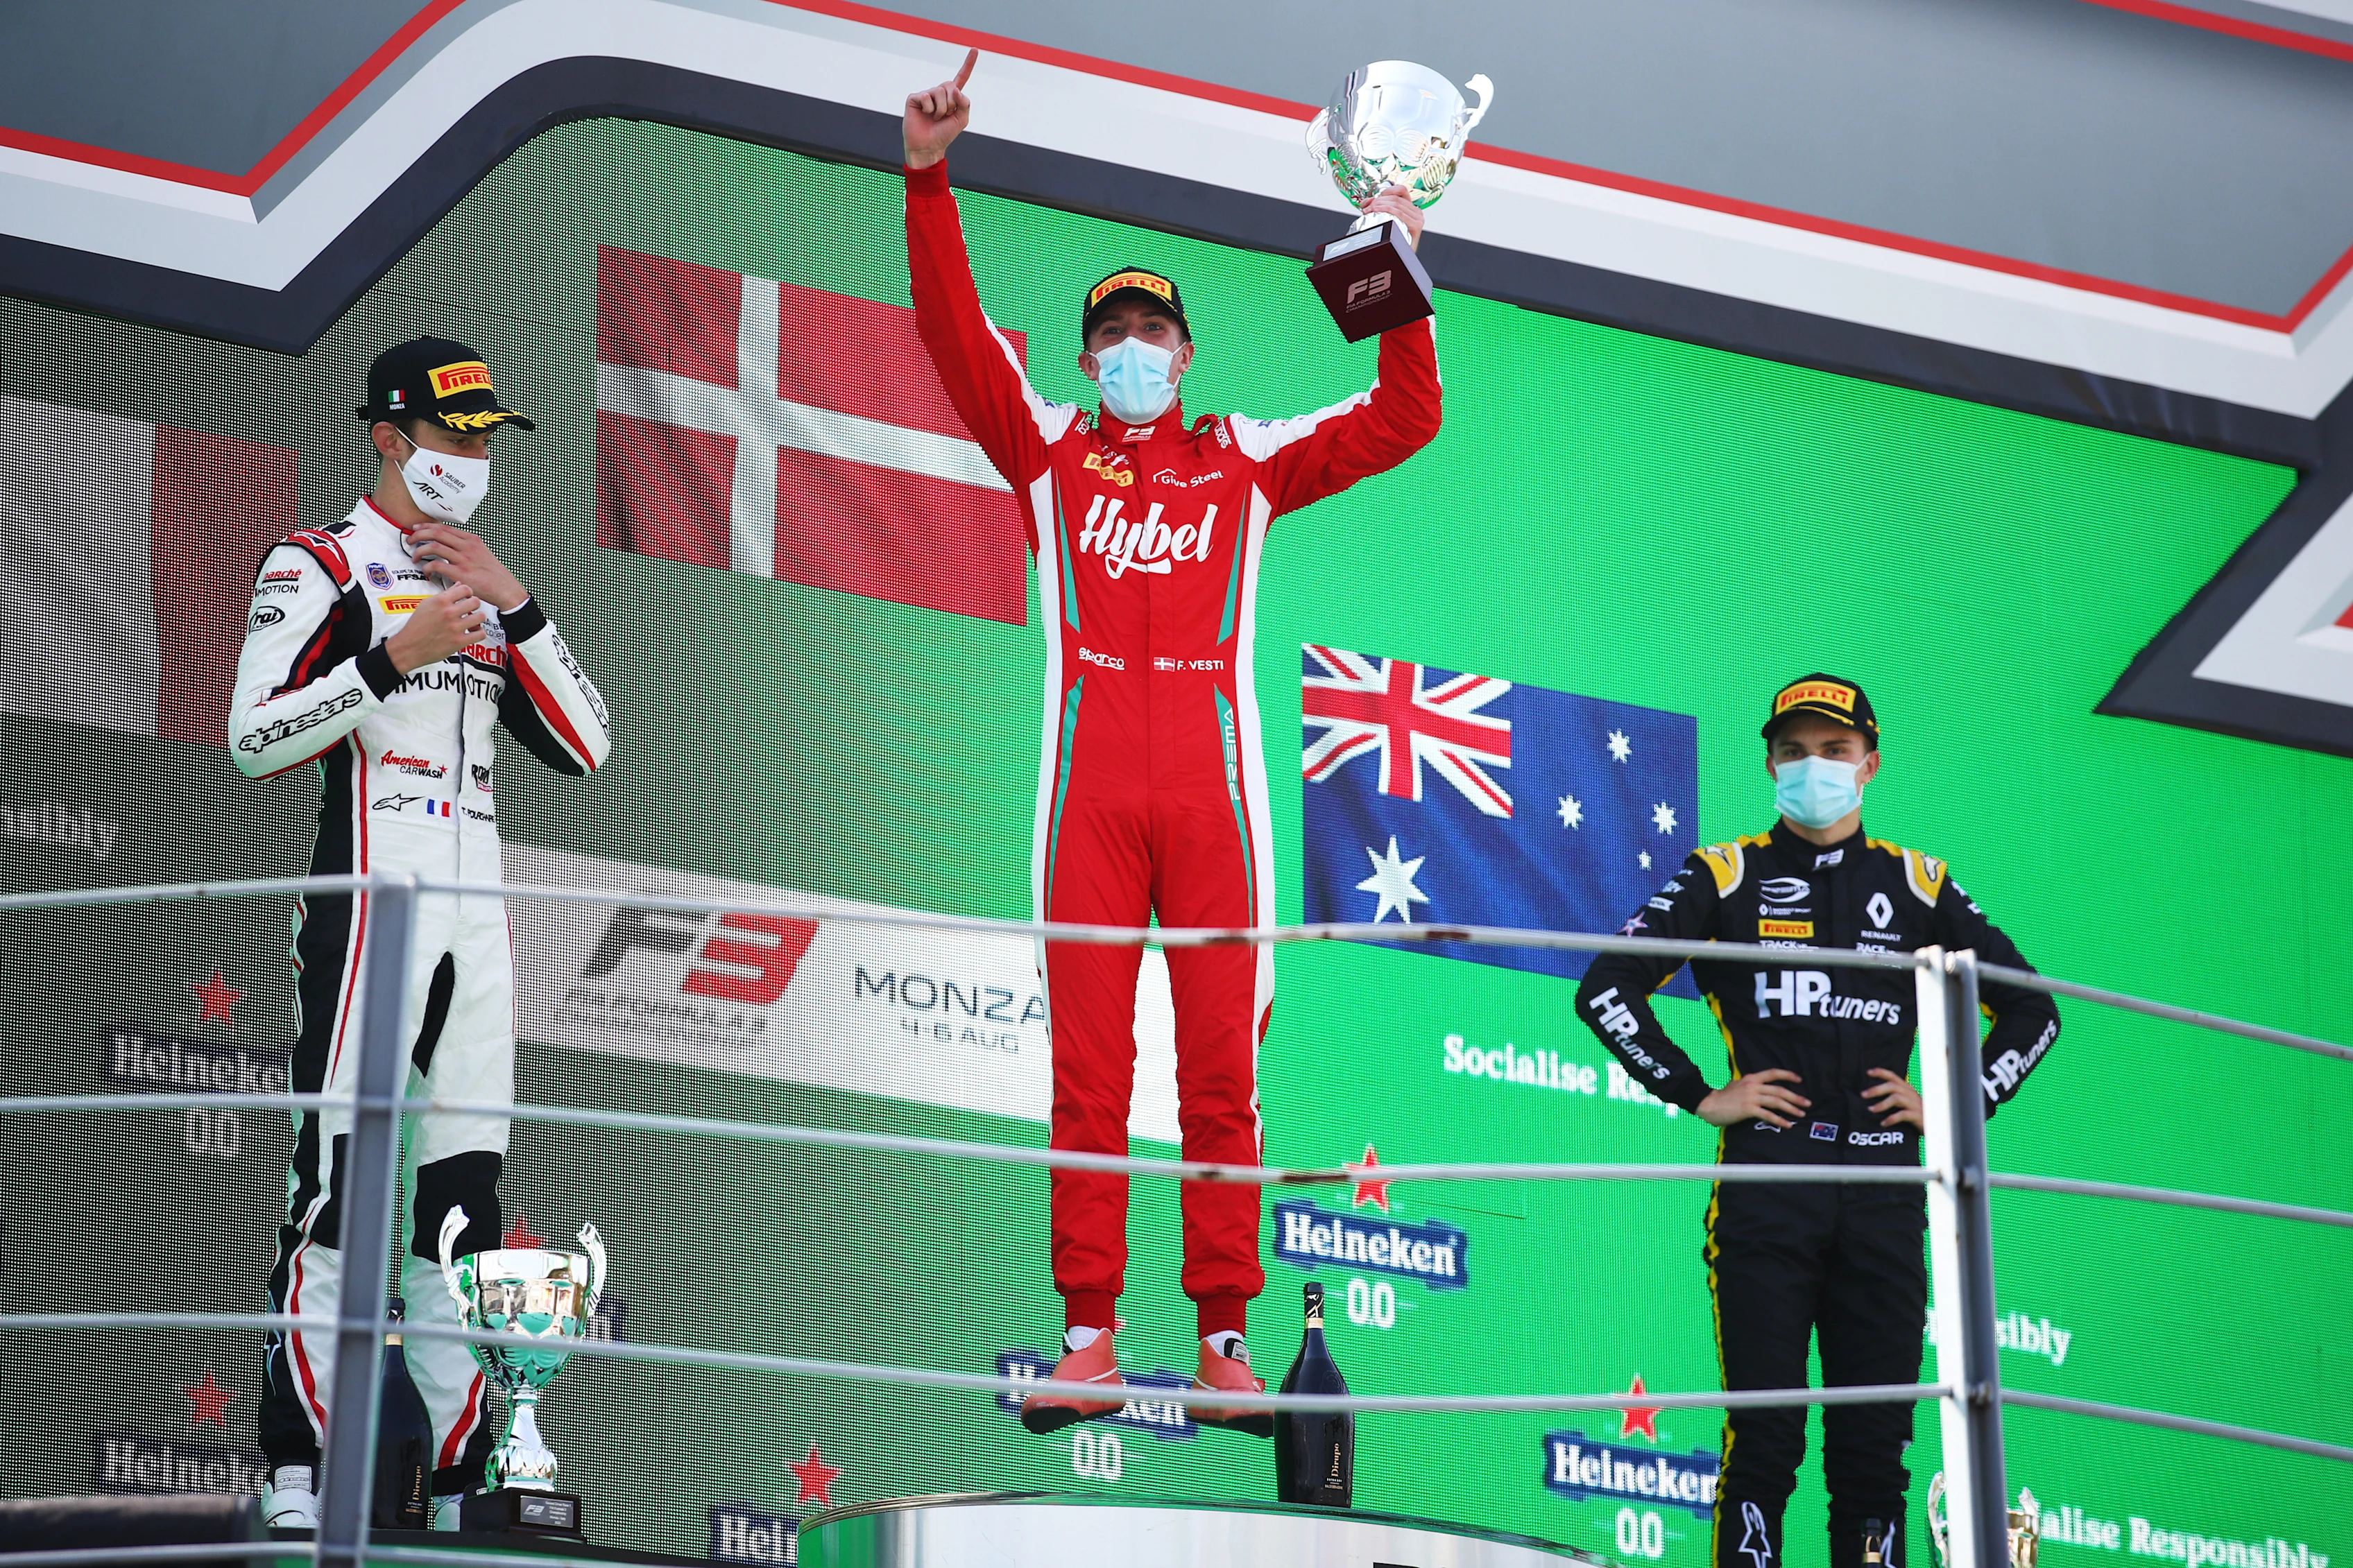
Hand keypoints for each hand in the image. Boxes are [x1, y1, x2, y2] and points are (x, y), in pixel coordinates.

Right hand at [384, 583, 486, 673]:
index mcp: (440, 601)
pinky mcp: (459, 641)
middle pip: (476, 601)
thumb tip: (459, 585)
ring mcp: (455, 627)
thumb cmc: (416, 626)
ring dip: (478, 619)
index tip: (467, 597)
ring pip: (481, 617)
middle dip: (474, 605)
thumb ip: (444, 594)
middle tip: (470, 610)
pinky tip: (472, 633)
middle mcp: (449, 612)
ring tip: (472, 622)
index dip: (468, 593)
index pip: (465, 588)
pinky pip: (480, 634)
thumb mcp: (426, 604)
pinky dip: (478, 633)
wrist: (409, 647)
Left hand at [406, 523, 526, 610]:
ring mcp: (464, 559)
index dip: (427, 527)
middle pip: (436, 533)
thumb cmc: (493, 573)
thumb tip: (449, 544)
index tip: (417, 529)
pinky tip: (427, 571)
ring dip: (419, 551)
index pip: (444, 527)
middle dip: (419, 535)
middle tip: (410, 541)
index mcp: (472, 540)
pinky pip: (437, 565)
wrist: (504, 588)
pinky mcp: (460, 573)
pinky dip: (427, 567)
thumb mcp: (482, 553)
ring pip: (434, 547)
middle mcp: (467, 546)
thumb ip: (467, 547)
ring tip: (415, 557)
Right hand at [904, 48, 976, 167]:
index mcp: (952, 96)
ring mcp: (926, 94)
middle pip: (951, 85)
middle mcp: (939, 92)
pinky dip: (928, 108)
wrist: (928, 146)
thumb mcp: (962, 120)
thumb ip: (965, 104)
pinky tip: (924, 114)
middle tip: (944, 116)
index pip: (961, 77)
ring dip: (941, 109)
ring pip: (940, 92)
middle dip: (951, 104)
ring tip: (934, 118)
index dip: (968, 64)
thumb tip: (956, 89)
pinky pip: (926, 96)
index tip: (975, 49)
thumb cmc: (944, 134)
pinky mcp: (915, 98)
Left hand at [1361, 185, 1425, 249]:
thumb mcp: (1385, 220)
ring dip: (1379, 204)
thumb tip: (1367, 201)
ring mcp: (1417, 218)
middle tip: (1367, 207)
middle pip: (1395, 198)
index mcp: (1410, 208)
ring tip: (1369, 210)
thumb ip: (1377, 208)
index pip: (1400, 190)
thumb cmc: (1393, 241)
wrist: (1398, 258)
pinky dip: (1386, 209)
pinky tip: (1376, 211)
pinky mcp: (1416, 225)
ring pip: (1396, 204)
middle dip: (1378, 200)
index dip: (1386, 191)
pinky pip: (1399, 212)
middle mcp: (1416, 211)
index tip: (1374, 198)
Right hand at [1697, 1068, 1810, 1129]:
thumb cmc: (1721, 1097)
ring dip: (1791, 1108)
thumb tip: (1762, 1091)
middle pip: (1779, 1090)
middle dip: (1795, 1097)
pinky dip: (1779, 1119)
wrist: (1708, 1103)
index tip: (1799, 1079)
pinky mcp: (1748, 1109)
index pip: (1773, 1073)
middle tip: (1807, 1103)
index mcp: (1751, 1078)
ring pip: (1776, 1101)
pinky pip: (1768, 1114)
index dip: (1788, 1075)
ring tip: (1801, 1114)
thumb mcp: (1737, 1085)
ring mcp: (1751, 1097)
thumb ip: (1750, 1087)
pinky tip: (1787, 1124)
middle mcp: (1753, 1086)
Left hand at [1864, 1068, 1924, 1131]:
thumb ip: (1893, 1099)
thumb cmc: (1916, 1115)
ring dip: (1882, 1104)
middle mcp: (1911, 1094)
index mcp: (1907, 1089)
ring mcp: (1915, 1104)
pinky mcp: (1918, 1116)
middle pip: (1892, 1086)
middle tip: (1863, 1095)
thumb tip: (1872, 1096)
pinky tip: (1884, 1123)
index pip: (1893, 1076)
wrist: (1935, 1127)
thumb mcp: (1905, 1104)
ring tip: (1871, 1109)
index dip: (1881, 1072)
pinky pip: (1903, 1114)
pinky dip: (1892, 1118)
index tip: (1868, 1072)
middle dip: (1876, 1089)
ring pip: (1897, 1098)